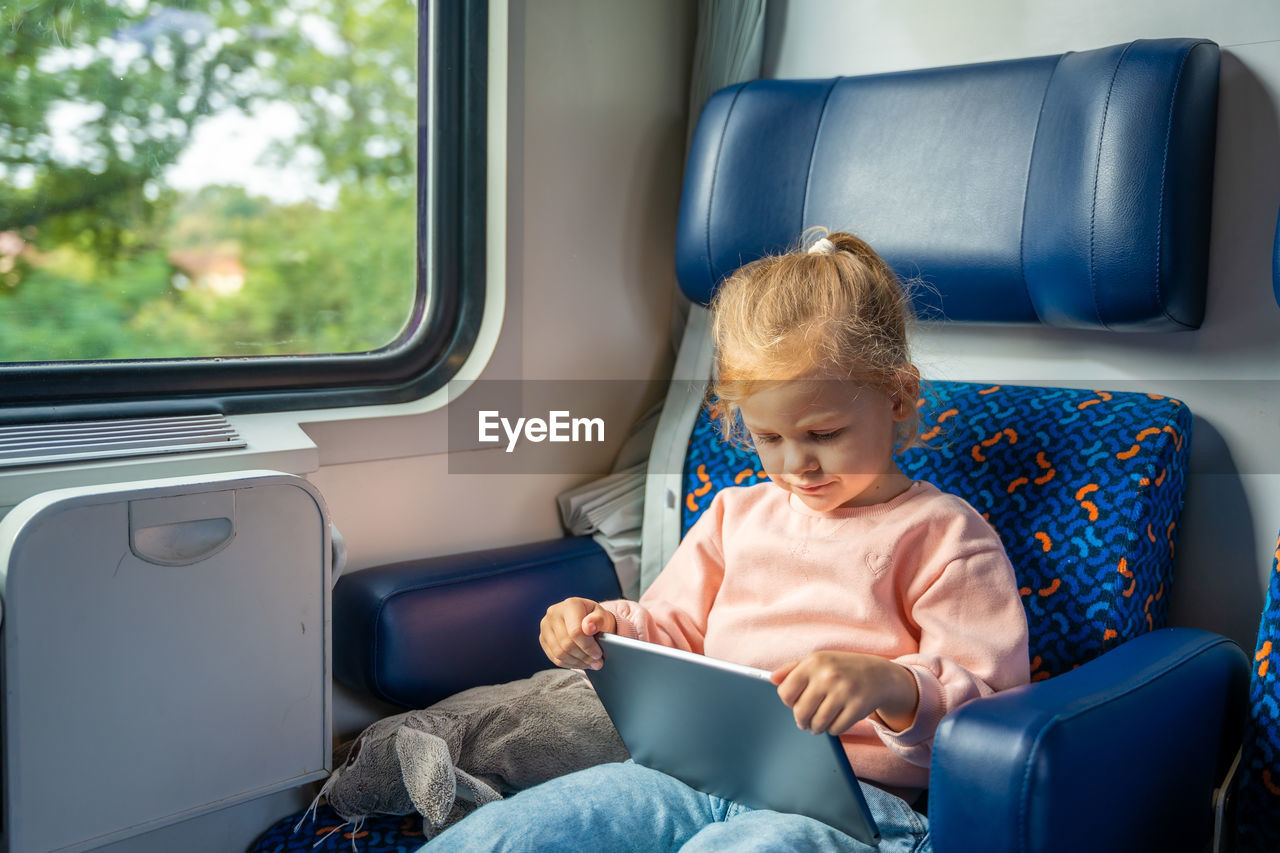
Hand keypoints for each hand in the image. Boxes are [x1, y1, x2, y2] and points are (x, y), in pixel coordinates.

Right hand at [539, 597, 616, 669]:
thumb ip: (599, 620)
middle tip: (597, 662)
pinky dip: (569, 664)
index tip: (598, 654)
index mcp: (570, 605)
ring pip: (559, 653)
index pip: (575, 631)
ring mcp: (546, 627)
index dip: (588, 647)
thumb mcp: (604, 616)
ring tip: (590, 663)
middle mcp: (554, 613)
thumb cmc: (596, 619)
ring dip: (577, 662)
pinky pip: (554, 657)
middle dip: (583, 656)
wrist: (586, 620)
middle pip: (566, 643)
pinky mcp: (543, 639)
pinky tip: (580, 663)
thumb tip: (588, 627)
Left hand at [771, 651, 918, 734]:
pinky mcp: (858, 707)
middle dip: (802, 719)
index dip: (789, 702)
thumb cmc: (843, 668)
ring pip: (817, 724)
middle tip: (806, 719)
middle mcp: (828, 675)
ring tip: (819, 722)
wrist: (879, 675)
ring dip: (816, 727)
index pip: (786, 692)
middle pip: (800, 712)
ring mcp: (844, 691)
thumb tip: (772, 679)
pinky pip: (835, 729)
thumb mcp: (819, 661)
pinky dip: (832, 729)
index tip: (795, 703)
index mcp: (814, 662)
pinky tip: (836, 719)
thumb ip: (793, 669)